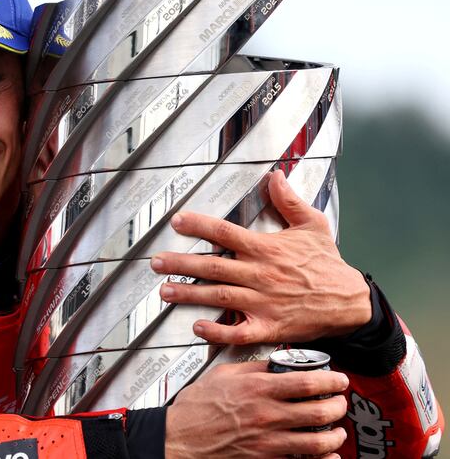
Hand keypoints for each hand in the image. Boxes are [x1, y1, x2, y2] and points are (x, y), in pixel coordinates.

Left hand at [152, 169, 370, 343]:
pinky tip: (197, 327)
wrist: (350, 303)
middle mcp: (260, 274)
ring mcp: (263, 302)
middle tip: (155, 262)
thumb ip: (289, 201)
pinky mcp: (269, 327)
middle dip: (181, 264)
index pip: (225, 233)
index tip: (177, 221)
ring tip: (165, 291)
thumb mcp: (313, 225)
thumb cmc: (328, 264)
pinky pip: (239, 331)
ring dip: (190, 295)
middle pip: (213, 266)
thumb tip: (275, 175)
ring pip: (219, 297)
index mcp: (266, 249)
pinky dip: (218, 331)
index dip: (199, 225)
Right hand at [166, 361, 348, 457]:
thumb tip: (273, 363)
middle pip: (319, 411)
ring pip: (318, 441)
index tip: (337, 379)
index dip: (330, 381)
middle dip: (337, 406)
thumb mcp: (222, 375)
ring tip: (336, 429)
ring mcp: (268, 441)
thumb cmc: (195, 408)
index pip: (307, 383)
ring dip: (335, 434)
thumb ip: (252, 368)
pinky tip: (326, 454)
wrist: (179, 438)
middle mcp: (266, 415)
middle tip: (339, 401)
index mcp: (257, 389)